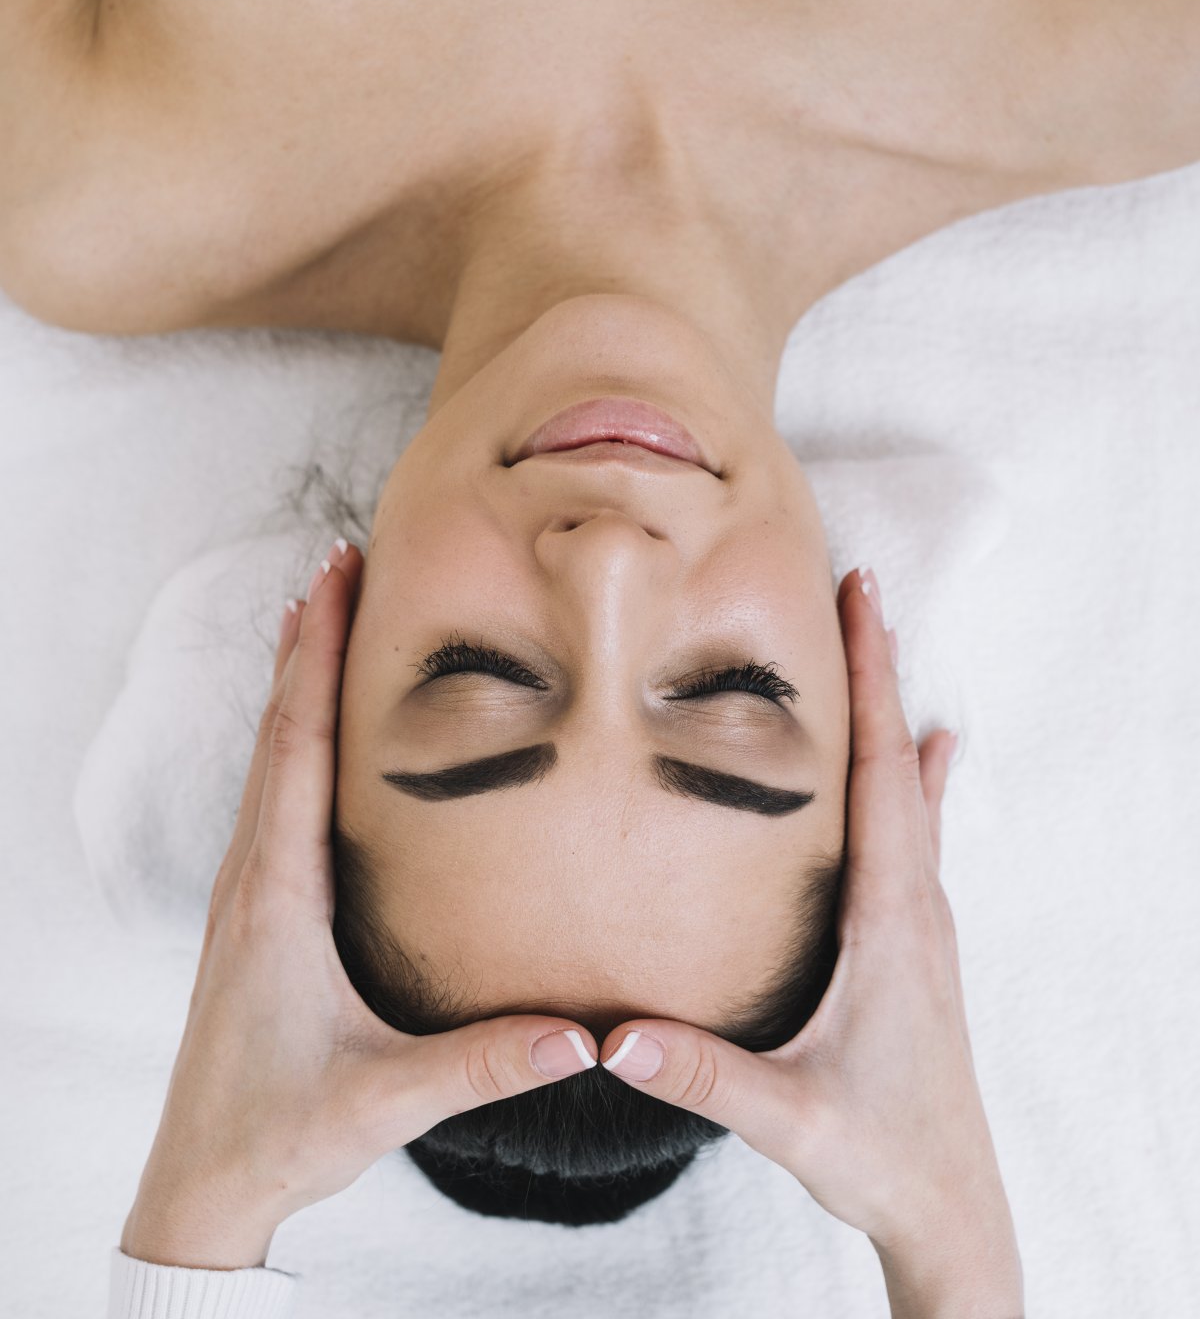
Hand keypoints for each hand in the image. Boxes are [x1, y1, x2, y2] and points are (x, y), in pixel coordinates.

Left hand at [121, 539, 597, 1270]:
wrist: (200, 1180)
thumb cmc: (280, 1133)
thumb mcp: (383, 1101)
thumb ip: (482, 1063)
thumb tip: (580, 1034)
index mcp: (280, 897)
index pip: (299, 748)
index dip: (319, 657)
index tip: (338, 579)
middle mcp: (255, 877)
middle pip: (280, 728)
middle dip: (310, 638)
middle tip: (343, 558)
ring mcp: (249, 890)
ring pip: (271, 755)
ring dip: (298, 678)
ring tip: (327, 612)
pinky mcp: (256, 908)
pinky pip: (272, 792)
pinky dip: (293, 731)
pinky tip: (316, 724)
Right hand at [600, 568, 1021, 1313]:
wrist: (951, 1206)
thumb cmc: (880, 1156)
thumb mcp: (788, 1118)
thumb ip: (703, 1074)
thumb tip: (615, 1035)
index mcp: (889, 920)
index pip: (879, 775)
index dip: (871, 683)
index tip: (861, 601)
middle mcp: (917, 905)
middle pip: (899, 760)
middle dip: (879, 670)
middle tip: (860, 587)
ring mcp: (925, 923)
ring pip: (912, 791)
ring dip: (893, 714)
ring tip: (880, 646)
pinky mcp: (918, 943)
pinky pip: (918, 832)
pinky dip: (915, 775)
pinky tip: (929, 756)